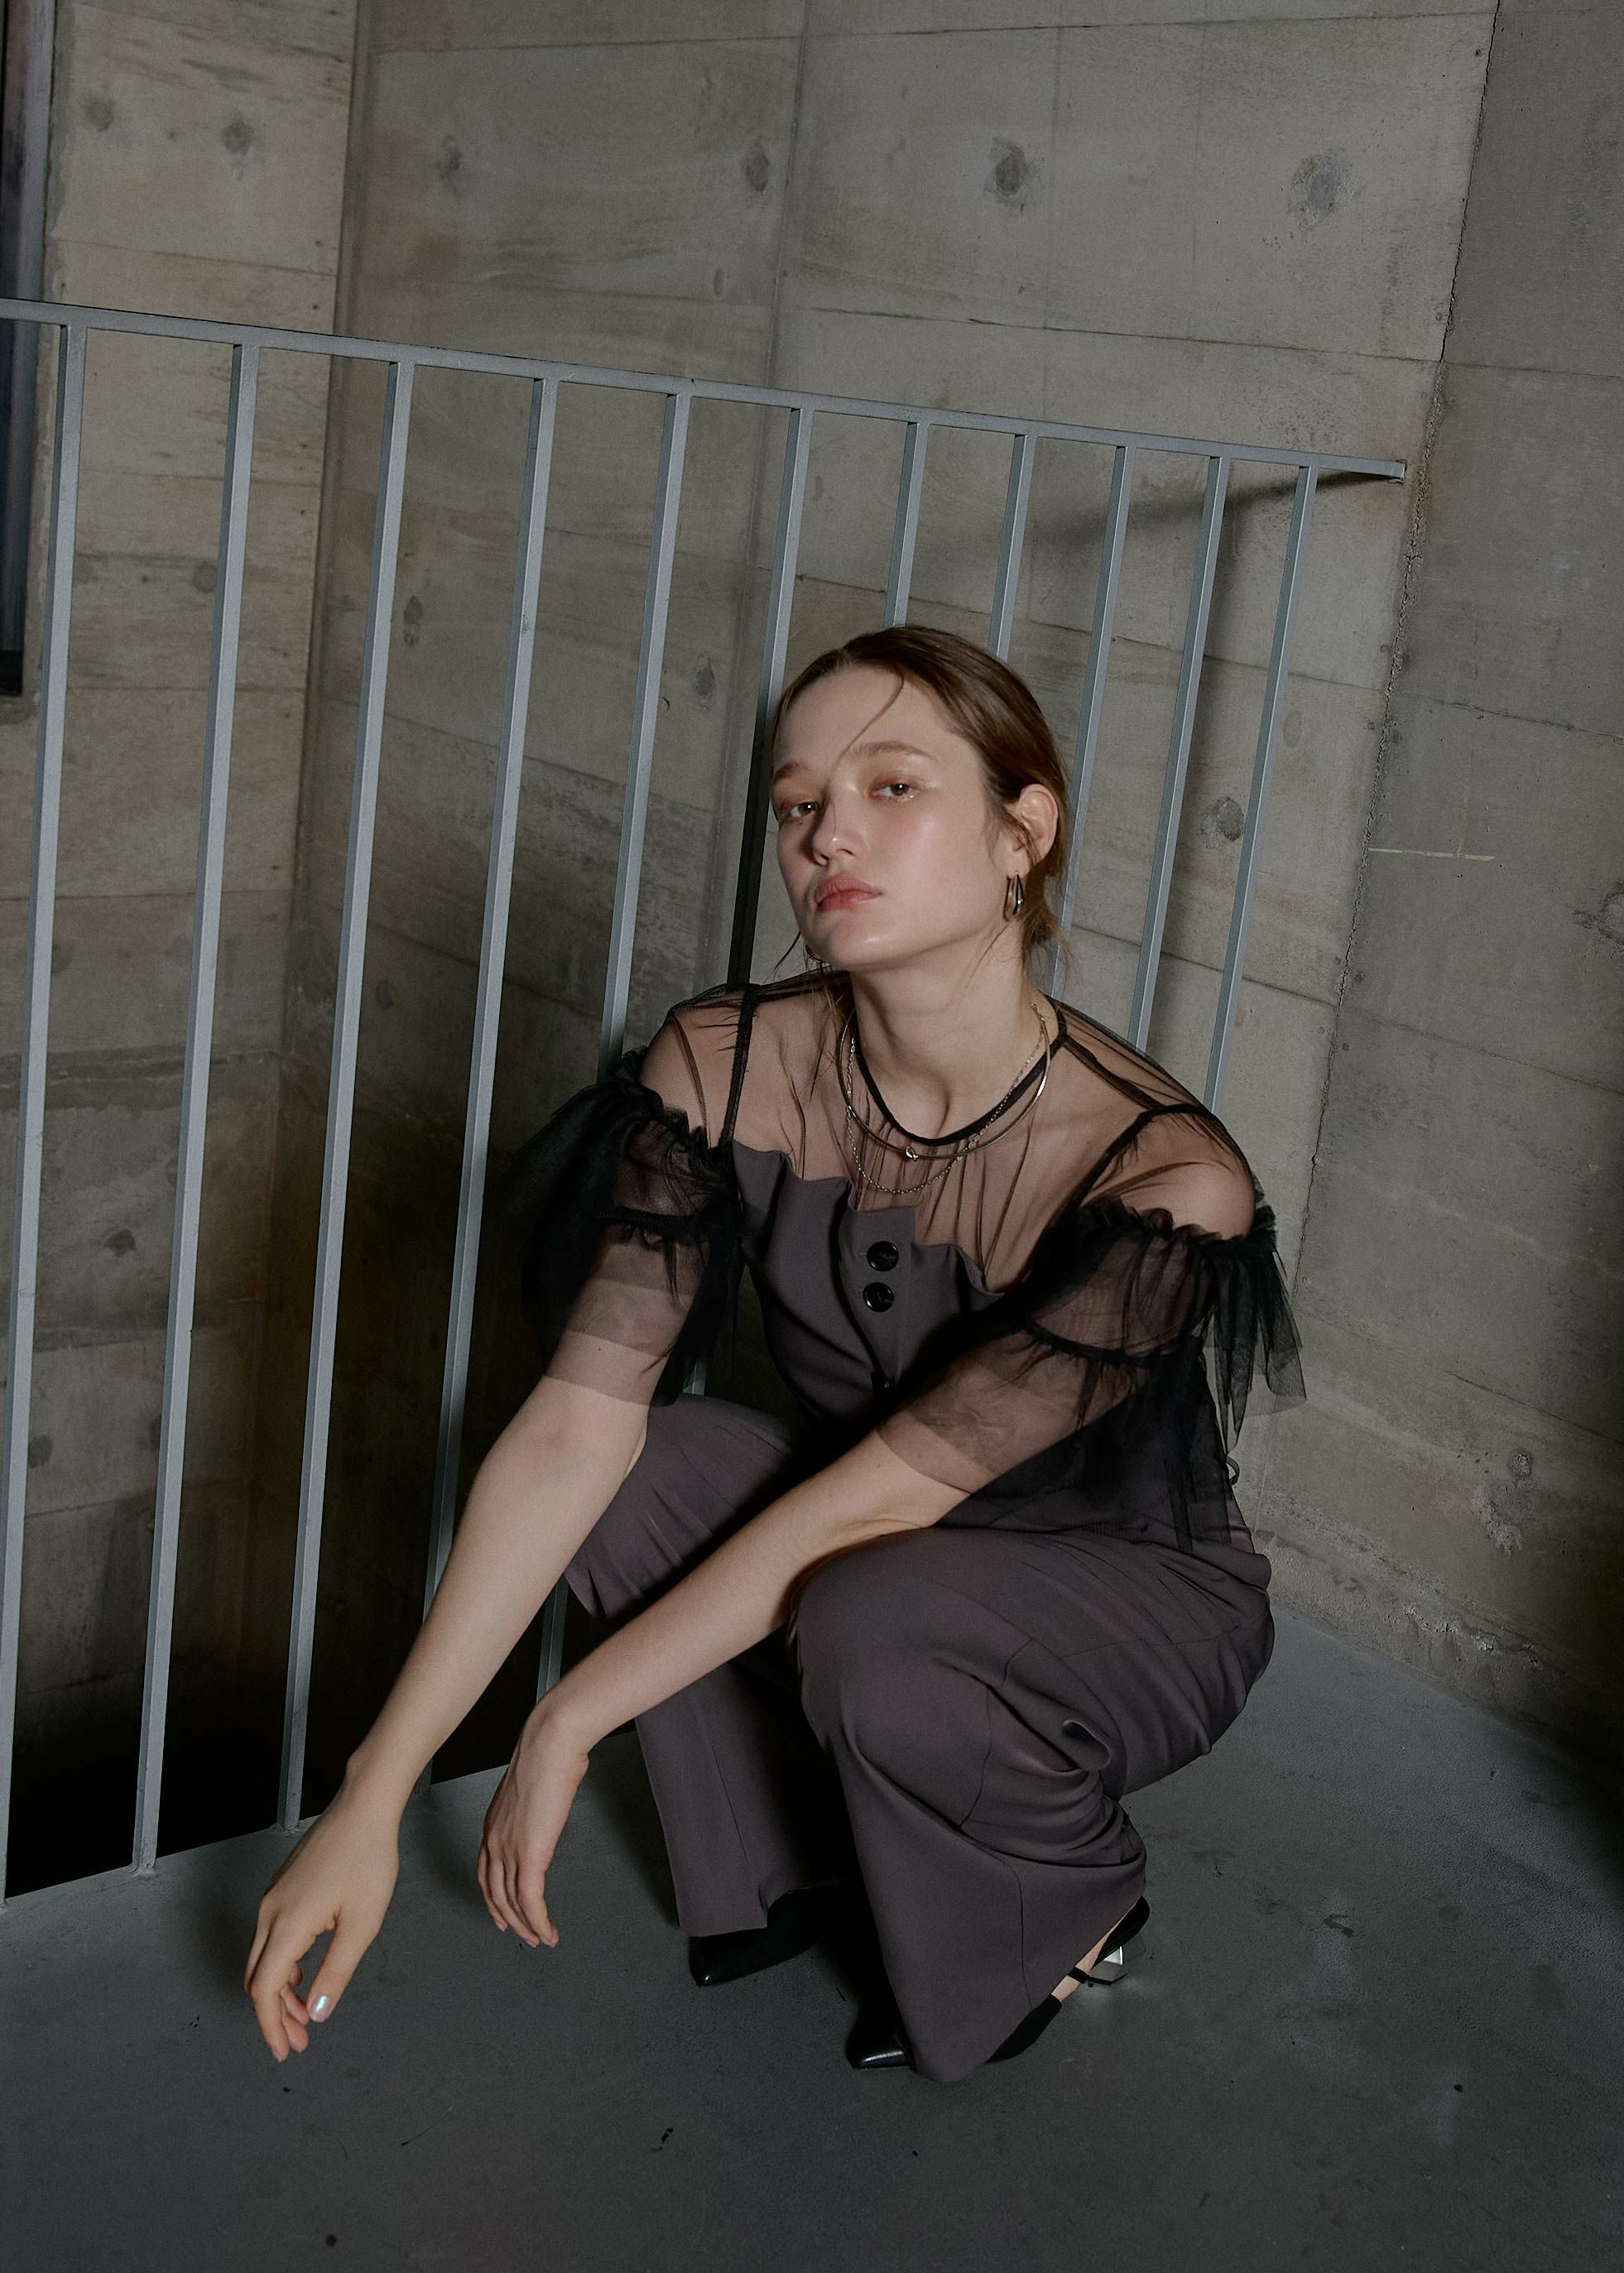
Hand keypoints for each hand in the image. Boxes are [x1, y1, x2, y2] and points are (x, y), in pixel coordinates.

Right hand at [243, 1785, 400, 2061]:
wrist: (363, 1808)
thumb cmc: (368, 1861)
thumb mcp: (361, 1925)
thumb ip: (336, 1973)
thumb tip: (318, 2014)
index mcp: (286, 1926)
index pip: (264, 1990)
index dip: (271, 2026)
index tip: (286, 2051)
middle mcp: (270, 1912)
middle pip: (258, 1978)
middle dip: (275, 2015)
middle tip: (299, 2041)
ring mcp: (273, 1897)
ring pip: (264, 1958)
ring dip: (280, 1991)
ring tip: (305, 2015)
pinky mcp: (282, 1887)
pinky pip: (271, 1937)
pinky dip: (282, 1965)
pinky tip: (303, 1976)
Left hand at [477, 1704, 590, 1948]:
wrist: (550, 1743)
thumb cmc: (548, 1754)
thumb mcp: (533, 1786)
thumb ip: (534, 1805)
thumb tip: (548, 1804)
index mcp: (492, 1824)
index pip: (484, 1872)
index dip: (493, 1897)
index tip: (502, 1913)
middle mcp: (494, 1840)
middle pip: (495, 1893)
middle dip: (508, 1918)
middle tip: (523, 1935)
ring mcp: (509, 1849)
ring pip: (512, 1902)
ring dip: (527, 1926)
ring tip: (541, 1939)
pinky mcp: (530, 1854)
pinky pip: (531, 1900)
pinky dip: (538, 1921)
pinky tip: (548, 1932)